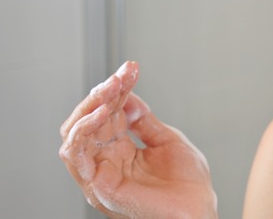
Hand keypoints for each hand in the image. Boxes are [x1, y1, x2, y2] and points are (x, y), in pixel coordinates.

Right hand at [59, 62, 217, 217]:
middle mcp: (105, 162)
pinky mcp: (98, 188)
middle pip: (88, 121)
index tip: (131, 68)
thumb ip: (144, 121)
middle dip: (103, 93)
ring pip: (73, 136)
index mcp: (120, 152)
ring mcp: (99, 175)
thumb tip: (128, 97)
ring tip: (111, 89)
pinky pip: (76, 157)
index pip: (108, 115)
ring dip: (90, 107)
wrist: (199, 210)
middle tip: (121, 76)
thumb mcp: (167, 141)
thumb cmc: (188, 183)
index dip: (117, 89)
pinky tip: (101, 112)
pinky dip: (83, 131)